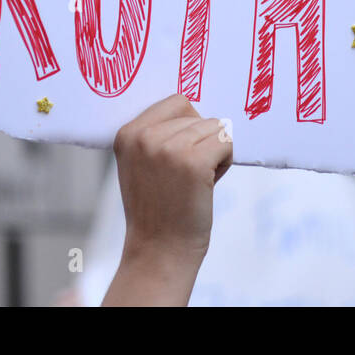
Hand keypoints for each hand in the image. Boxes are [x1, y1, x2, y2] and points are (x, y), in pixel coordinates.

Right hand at [101, 94, 232, 305]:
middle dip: (201, 141)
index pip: (176, 102)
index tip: (179, 157)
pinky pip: (227, 143)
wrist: (159, 251)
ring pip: (215, 127)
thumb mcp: (142, 164)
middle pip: (197, 115)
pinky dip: (226, 162)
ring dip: (214, 152)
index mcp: (127, 133)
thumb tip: (193, 106)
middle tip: (187, 175)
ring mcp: (168, 148)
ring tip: (195, 181)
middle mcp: (145, 136)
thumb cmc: (158, 208)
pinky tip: (208, 184)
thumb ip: (156, 134)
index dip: (188, 126)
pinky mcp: (194, 162)